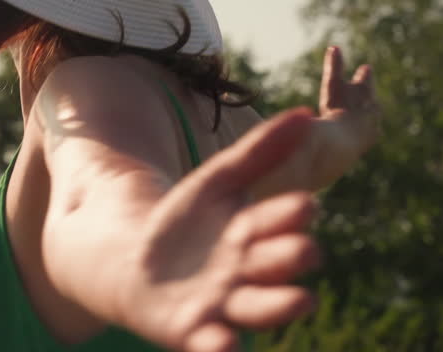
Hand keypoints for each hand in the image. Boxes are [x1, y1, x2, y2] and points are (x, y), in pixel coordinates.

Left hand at [113, 111, 320, 351]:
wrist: (135, 263)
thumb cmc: (186, 221)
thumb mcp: (216, 180)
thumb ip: (259, 152)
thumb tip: (306, 114)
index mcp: (254, 232)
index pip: (278, 221)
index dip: (289, 215)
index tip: (304, 205)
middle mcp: (247, 273)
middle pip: (275, 265)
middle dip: (290, 257)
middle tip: (305, 250)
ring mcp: (224, 304)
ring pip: (258, 307)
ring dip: (278, 306)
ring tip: (300, 301)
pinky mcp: (195, 332)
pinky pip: (213, 343)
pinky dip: (221, 347)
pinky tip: (225, 345)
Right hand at [318, 46, 380, 154]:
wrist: (343, 141)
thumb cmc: (336, 109)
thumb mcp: (332, 85)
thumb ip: (334, 66)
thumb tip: (335, 47)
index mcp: (363, 91)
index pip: (365, 78)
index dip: (364, 74)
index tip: (367, 68)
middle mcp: (372, 105)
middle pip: (371, 96)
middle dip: (368, 92)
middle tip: (367, 89)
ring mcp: (373, 122)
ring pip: (372, 114)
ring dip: (368, 111)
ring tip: (365, 112)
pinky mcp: (370, 138)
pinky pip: (369, 132)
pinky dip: (365, 130)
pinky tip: (362, 133)